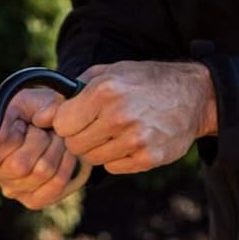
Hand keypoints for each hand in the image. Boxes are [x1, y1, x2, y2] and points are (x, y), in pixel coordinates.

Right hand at [0, 88, 86, 210]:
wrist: (63, 127)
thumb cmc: (39, 111)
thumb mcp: (30, 100)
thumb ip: (27, 108)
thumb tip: (27, 126)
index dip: (9, 138)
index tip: (20, 125)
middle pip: (18, 166)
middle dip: (39, 140)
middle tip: (42, 130)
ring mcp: (11, 190)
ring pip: (41, 171)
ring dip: (55, 148)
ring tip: (53, 139)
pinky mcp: (32, 201)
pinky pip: (56, 183)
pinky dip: (66, 162)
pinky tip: (62, 153)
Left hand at [31, 61, 216, 174]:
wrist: (194, 95)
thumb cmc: (145, 82)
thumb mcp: (111, 71)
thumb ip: (76, 89)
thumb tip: (44, 112)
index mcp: (106, 91)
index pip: (61, 124)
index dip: (66, 122)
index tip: (76, 118)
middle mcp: (119, 116)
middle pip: (74, 144)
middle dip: (80, 137)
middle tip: (97, 125)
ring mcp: (134, 140)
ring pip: (92, 159)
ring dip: (98, 148)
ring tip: (115, 131)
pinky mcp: (146, 158)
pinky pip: (112, 168)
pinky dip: (116, 158)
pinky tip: (130, 141)